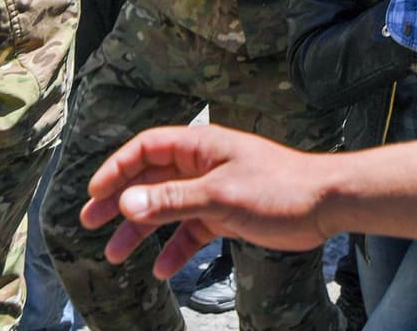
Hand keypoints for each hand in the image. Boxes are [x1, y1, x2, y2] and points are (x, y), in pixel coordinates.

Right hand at [81, 124, 333, 278]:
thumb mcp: (220, 195)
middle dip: (120, 200)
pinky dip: (176, 248)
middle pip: (151, 179)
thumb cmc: (278, 188)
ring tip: (115, 254)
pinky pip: (192, 229)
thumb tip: (126, 203)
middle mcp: (203, 164)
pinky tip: (163, 270)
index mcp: (201, 146)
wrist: (326, 204)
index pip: (147, 148)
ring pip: (168, 208)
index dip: (117, 169)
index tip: (95, 195)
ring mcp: (214, 190)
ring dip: (142, 229)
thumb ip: (172, 201)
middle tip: (90, 222)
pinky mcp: (227, 214)